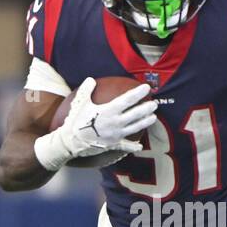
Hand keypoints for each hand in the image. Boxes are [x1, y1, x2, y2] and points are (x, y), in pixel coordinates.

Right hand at [35, 78, 157, 169]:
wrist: (72, 141)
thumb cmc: (76, 120)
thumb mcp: (81, 102)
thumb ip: (87, 89)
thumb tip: (91, 79)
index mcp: (109, 110)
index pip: (128, 100)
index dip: (138, 93)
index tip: (146, 88)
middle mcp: (116, 122)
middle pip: (136, 114)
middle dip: (147, 108)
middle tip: (154, 104)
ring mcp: (116, 134)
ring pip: (135, 128)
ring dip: (145, 122)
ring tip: (154, 117)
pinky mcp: (114, 144)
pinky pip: (126, 146)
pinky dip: (133, 147)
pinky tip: (140, 147)